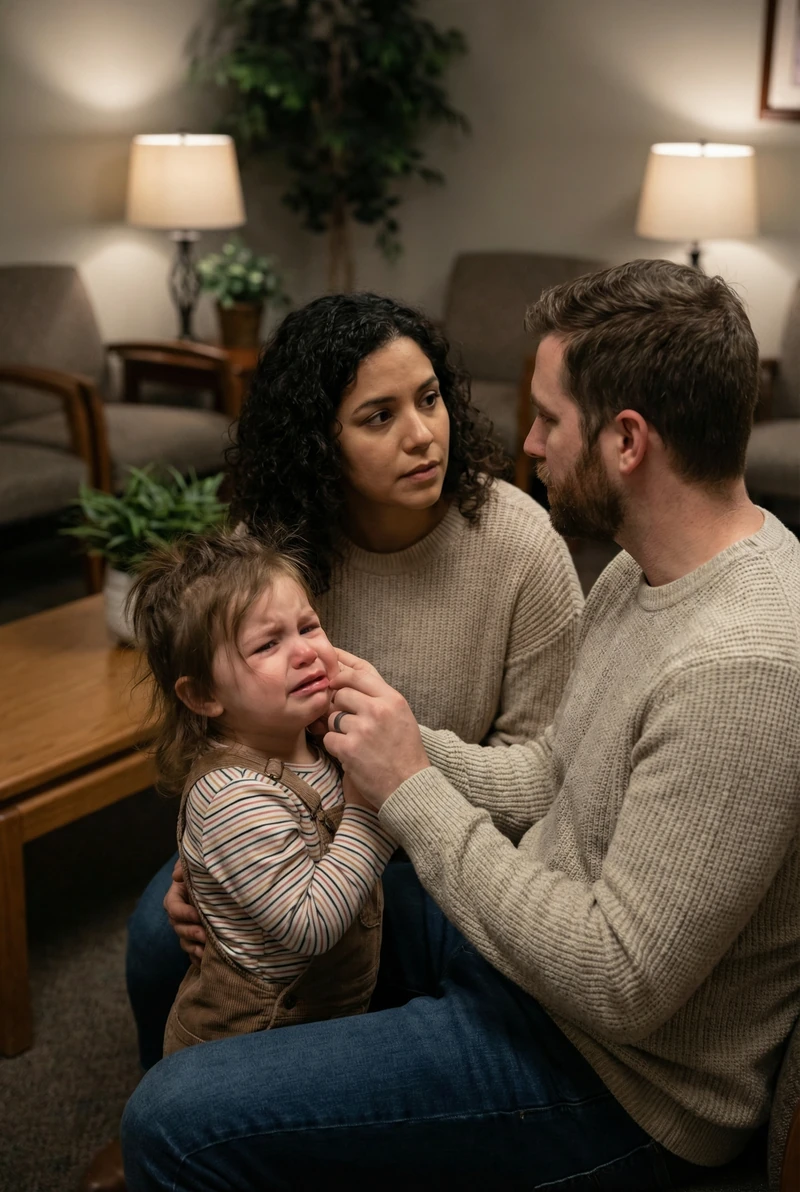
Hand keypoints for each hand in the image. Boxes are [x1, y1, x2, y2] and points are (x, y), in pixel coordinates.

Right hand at [164, 858, 205, 966]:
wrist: (222, 882)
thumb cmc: (207, 871)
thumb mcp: (195, 865)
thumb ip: (184, 867)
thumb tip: (176, 876)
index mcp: (176, 896)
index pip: (172, 907)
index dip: (184, 912)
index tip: (198, 914)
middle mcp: (180, 914)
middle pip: (178, 927)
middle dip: (191, 932)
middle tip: (205, 935)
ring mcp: (187, 927)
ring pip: (184, 941)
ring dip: (194, 947)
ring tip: (205, 951)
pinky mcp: (197, 939)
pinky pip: (193, 953)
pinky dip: (197, 959)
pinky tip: (206, 962)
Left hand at [324, 649, 429, 807]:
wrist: (408, 786)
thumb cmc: (405, 752)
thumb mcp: (402, 716)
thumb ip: (380, 698)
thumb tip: (350, 682)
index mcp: (393, 700)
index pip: (358, 675)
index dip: (341, 678)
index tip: (335, 684)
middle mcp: (378, 710)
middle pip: (341, 694)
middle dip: (340, 707)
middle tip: (349, 723)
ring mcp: (362, 729)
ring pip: (333, 717)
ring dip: (339, 729)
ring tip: (356, 742)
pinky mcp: (349, 748)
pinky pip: (329, 738)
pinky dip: (336, 747)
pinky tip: (351, 755)